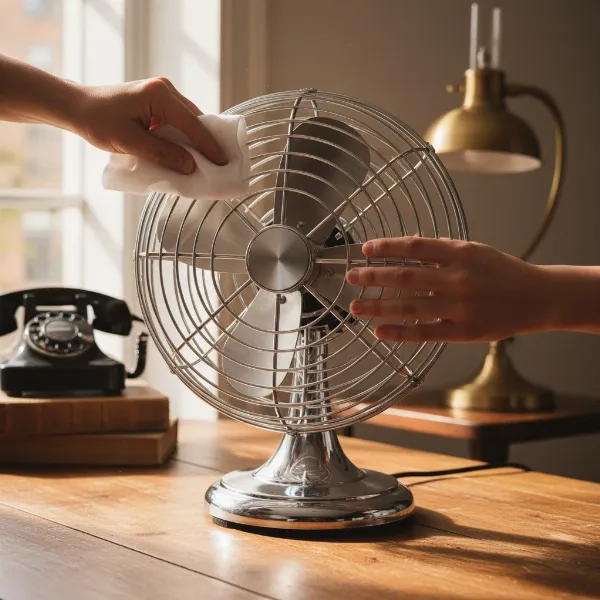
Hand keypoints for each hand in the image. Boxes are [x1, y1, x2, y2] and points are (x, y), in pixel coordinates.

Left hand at [73, 77, 227, 172]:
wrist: (77, 107)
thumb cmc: (97, 122)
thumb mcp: (130, 143)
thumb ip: (162, 154)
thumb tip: (191, 167)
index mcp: (159, 94)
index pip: (193, 124)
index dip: (209, 145)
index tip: (224, 162)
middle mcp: (165, 90)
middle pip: (195, 120)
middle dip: (207, 143)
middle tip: (221, 165)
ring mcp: (162, 94)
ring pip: (188, 121)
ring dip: (196, 141)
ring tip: (207, 162)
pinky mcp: (157, 102)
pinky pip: (178, 121)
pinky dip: (184, 138)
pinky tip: (188, 153)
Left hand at [345, 237, 551, 342]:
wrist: (537, 297)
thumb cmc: (501, 272)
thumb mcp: (474, 251)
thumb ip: (440, 250)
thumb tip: (406, 245)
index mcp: (460, 254)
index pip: (415, 247)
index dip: (388, 247)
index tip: (366, 249)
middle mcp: (457, 278)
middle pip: (406, 277)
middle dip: (374, 277)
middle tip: (352, 277)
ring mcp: (459, 306)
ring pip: (410, 306)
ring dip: (379, 307)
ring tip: (356, 307)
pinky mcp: (462, 331)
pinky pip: (425, 333)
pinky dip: (401, 333)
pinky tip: (381, 332)